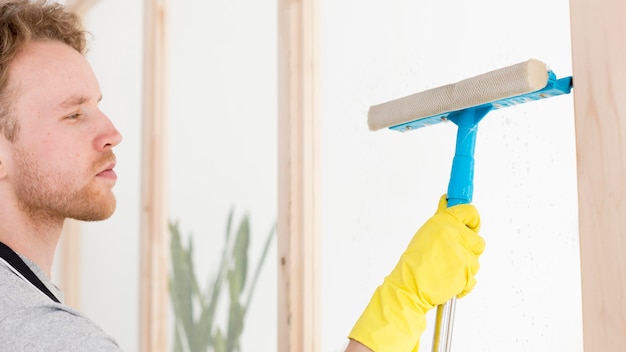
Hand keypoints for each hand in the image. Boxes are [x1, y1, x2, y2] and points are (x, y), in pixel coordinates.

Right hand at [347, 195, 484, 351]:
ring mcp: (464, 255)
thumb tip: (448, 204)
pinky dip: (463, 281)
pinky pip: (472, 277)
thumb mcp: (426, 233)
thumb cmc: (414, 262)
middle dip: (469, 248)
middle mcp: (457, 235)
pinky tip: (448, 279)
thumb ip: (443, 220)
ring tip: (446, 269)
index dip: (472, 220)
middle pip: (477, 240)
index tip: (471, 224)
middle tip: (453, 254)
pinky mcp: (468, 273)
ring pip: (475, 260)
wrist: (411, 285)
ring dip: (464, 265)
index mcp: (446, 222)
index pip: (470, 212)